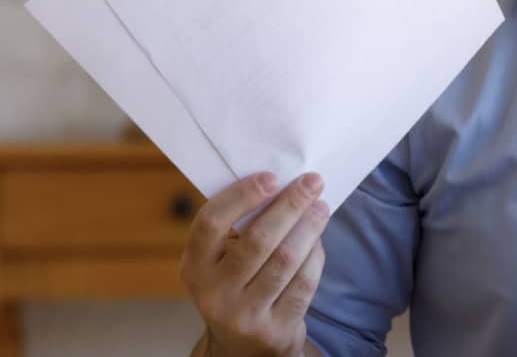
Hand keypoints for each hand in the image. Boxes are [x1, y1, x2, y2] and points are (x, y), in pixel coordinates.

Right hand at [180, 172, 329, 356]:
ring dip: (309, 227)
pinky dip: (315, 257)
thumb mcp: (222, 262)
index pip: (210, 223)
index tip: (272, 177)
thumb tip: (282, 184)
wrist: (244, 346)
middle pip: (257, 240)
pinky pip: (303, 284)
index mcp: (195, 267)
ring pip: (285, 261)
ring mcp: (243, 315)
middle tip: (312, 182)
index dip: (242, 196)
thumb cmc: (237, 284)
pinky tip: (319, 240)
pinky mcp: (274, 330)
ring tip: (321, 207)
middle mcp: (213, 293)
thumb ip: (239, 228)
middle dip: (290, 206)